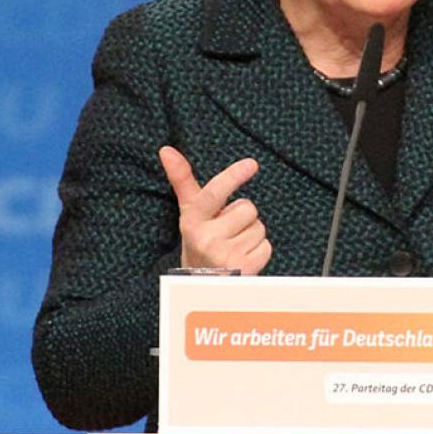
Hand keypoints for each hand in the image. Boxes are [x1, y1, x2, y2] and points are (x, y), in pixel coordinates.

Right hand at [158, 146, 271, 274]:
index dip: (232, 177)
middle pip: (247, 208)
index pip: (213, 193)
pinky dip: (259, 250)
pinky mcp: (243, 270)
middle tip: (227, 230)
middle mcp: (206, 239)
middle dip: (242, 216)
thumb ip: (183, 180)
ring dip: (251, 234)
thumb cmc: (199, 239)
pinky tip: (242, 257)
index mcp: (192, 221)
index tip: (251, 164)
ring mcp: (224, 256)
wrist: (201, 284)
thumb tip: (166, 149)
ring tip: (233, 244)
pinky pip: (266, 246)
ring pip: (259, 227)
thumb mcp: (190, 212)